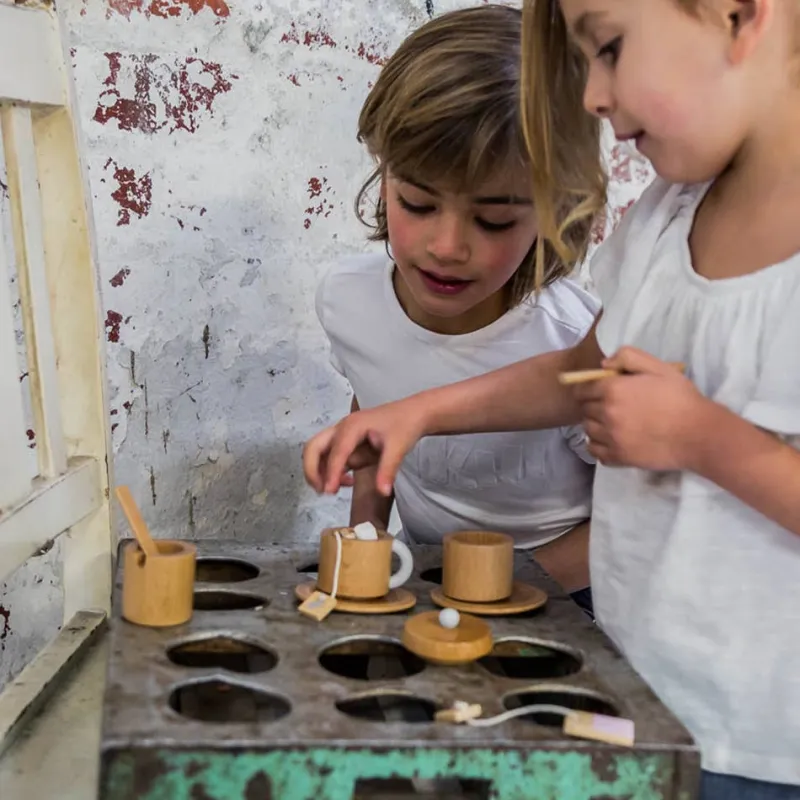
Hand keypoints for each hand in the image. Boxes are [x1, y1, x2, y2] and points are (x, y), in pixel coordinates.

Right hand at [303, 397, 428, 495]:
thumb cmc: (405, 424)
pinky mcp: (347, 443)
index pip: (336, 452)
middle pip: (313, 447)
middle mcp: (342, 428)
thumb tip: (382, 491)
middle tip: (322, 490)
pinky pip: (332, 458)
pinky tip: (348, 481)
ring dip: (320, 471)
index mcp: (353, 426)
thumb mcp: (398, 448)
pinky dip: (333, 471)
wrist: (414, 413)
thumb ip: (387, 470)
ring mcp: (343, 435)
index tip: (330, 491)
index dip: (331, 472)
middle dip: (312, 469)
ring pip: (319, 452)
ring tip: (334, 489)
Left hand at [571, 347, 708, 469]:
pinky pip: (595, 451)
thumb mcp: (659, 367)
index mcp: (613, 390)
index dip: (588, 389)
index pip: (583, 389)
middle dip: (592, 406)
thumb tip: (604, 364)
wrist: (699, 434)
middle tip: (609, 407)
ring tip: (611, 424)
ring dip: (595, 425)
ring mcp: (611, 438)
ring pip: (588, 430)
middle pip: (584, 409)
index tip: (596, 391)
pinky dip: (598, 446)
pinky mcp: (618, 457)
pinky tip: (611, 441)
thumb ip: (629, 357)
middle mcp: (607, 413)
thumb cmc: (680, 398)